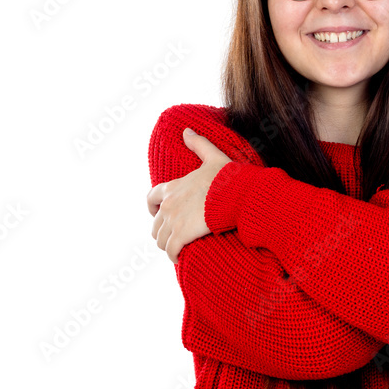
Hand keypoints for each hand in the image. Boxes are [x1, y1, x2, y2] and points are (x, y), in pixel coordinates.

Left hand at [147, 128, 232, 262]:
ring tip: (178, 248)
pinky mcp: (181, 237)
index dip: (153, 208)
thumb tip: (186, 130)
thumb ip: (198, 144)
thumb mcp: (213, 157)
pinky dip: (174, 256)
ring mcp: (173, 222)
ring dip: (168, 244)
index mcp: (172, 187)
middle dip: (163, 230)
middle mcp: (168, 205)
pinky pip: (170, 251)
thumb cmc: (229, 177)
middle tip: (174, 235)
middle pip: (155, 224)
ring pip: (160, 239)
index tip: (159, 214)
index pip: (150, 198)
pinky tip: (180, 257)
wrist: (238, 197)